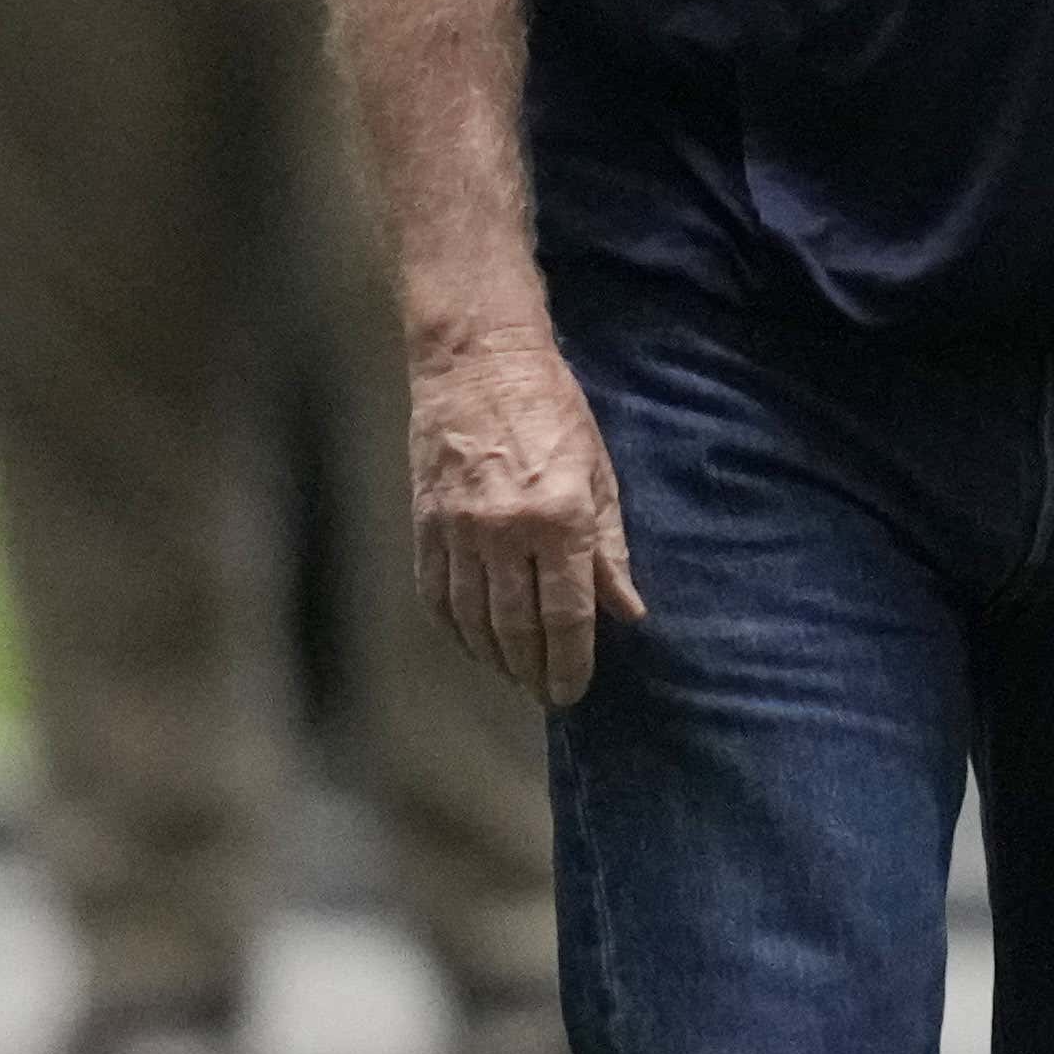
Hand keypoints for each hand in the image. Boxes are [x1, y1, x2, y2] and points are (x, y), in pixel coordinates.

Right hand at [407, 310, 646, 706]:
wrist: (478, 360)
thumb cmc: (552, 410)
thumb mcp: (599, 473)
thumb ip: (610, 548)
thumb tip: (627, 611)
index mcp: (560, 518)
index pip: (566, 615)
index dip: (571, 662)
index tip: (573, 691)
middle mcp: (506, 532)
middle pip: (517, 628)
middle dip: (534, 671)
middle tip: (545, 693)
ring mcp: (459, 530)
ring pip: (474, 619)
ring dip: (495, 657)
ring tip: (514, 674)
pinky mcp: (425, 523)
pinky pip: (437, 594)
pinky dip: (455, 628)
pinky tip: (472, 641)